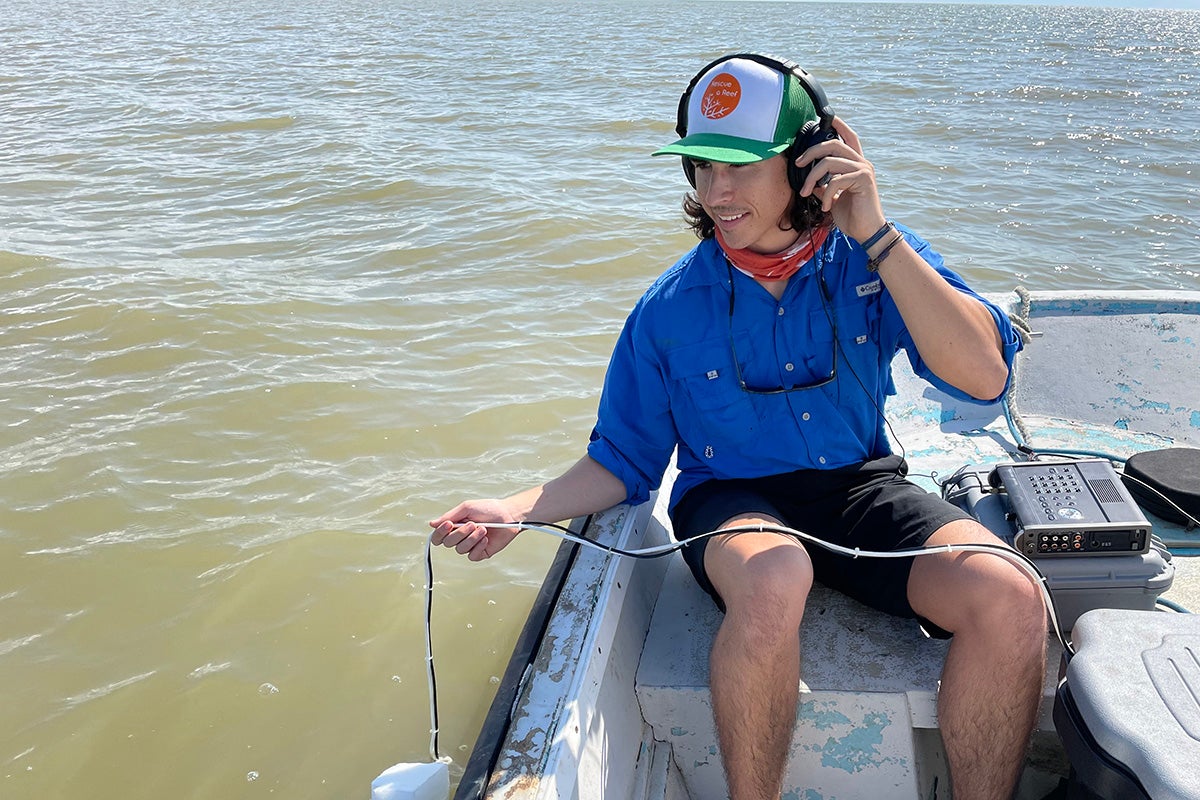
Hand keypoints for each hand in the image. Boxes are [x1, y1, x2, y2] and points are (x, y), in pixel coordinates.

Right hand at [428, 499, 521, 561]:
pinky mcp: (480, 552)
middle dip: (460, 533)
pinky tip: (486, 539)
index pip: (439, 535)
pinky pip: (472, 556)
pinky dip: (478, 546)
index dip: (440, 532)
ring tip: (483, 529)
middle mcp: (461, 536)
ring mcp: (470, 545)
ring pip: (460, 549)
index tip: (449, 524)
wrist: (509, 515)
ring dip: (472, 538)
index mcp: (455, 526)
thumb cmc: (489, 509)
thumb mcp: (467, 508)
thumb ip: (449, 516)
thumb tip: (432, 524)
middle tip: (473, 523)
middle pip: (448, 543)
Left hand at [796, 116, 886, 243]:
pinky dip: (826, 194)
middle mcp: (861, 162)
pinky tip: (826, 207)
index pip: (848, 137)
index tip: (825, 117)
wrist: (866, 231)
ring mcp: (863, 169)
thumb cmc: (851, 214)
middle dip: (811, 152)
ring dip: (812, 178)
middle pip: (833, 144)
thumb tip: (809, 178)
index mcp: (855, 163)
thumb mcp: (832, 196)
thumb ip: (823, 183)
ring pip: (829, 162)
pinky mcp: (863, 180)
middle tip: (798, 164)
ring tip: (806, 193)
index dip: (838, 125)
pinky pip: (836, 180)